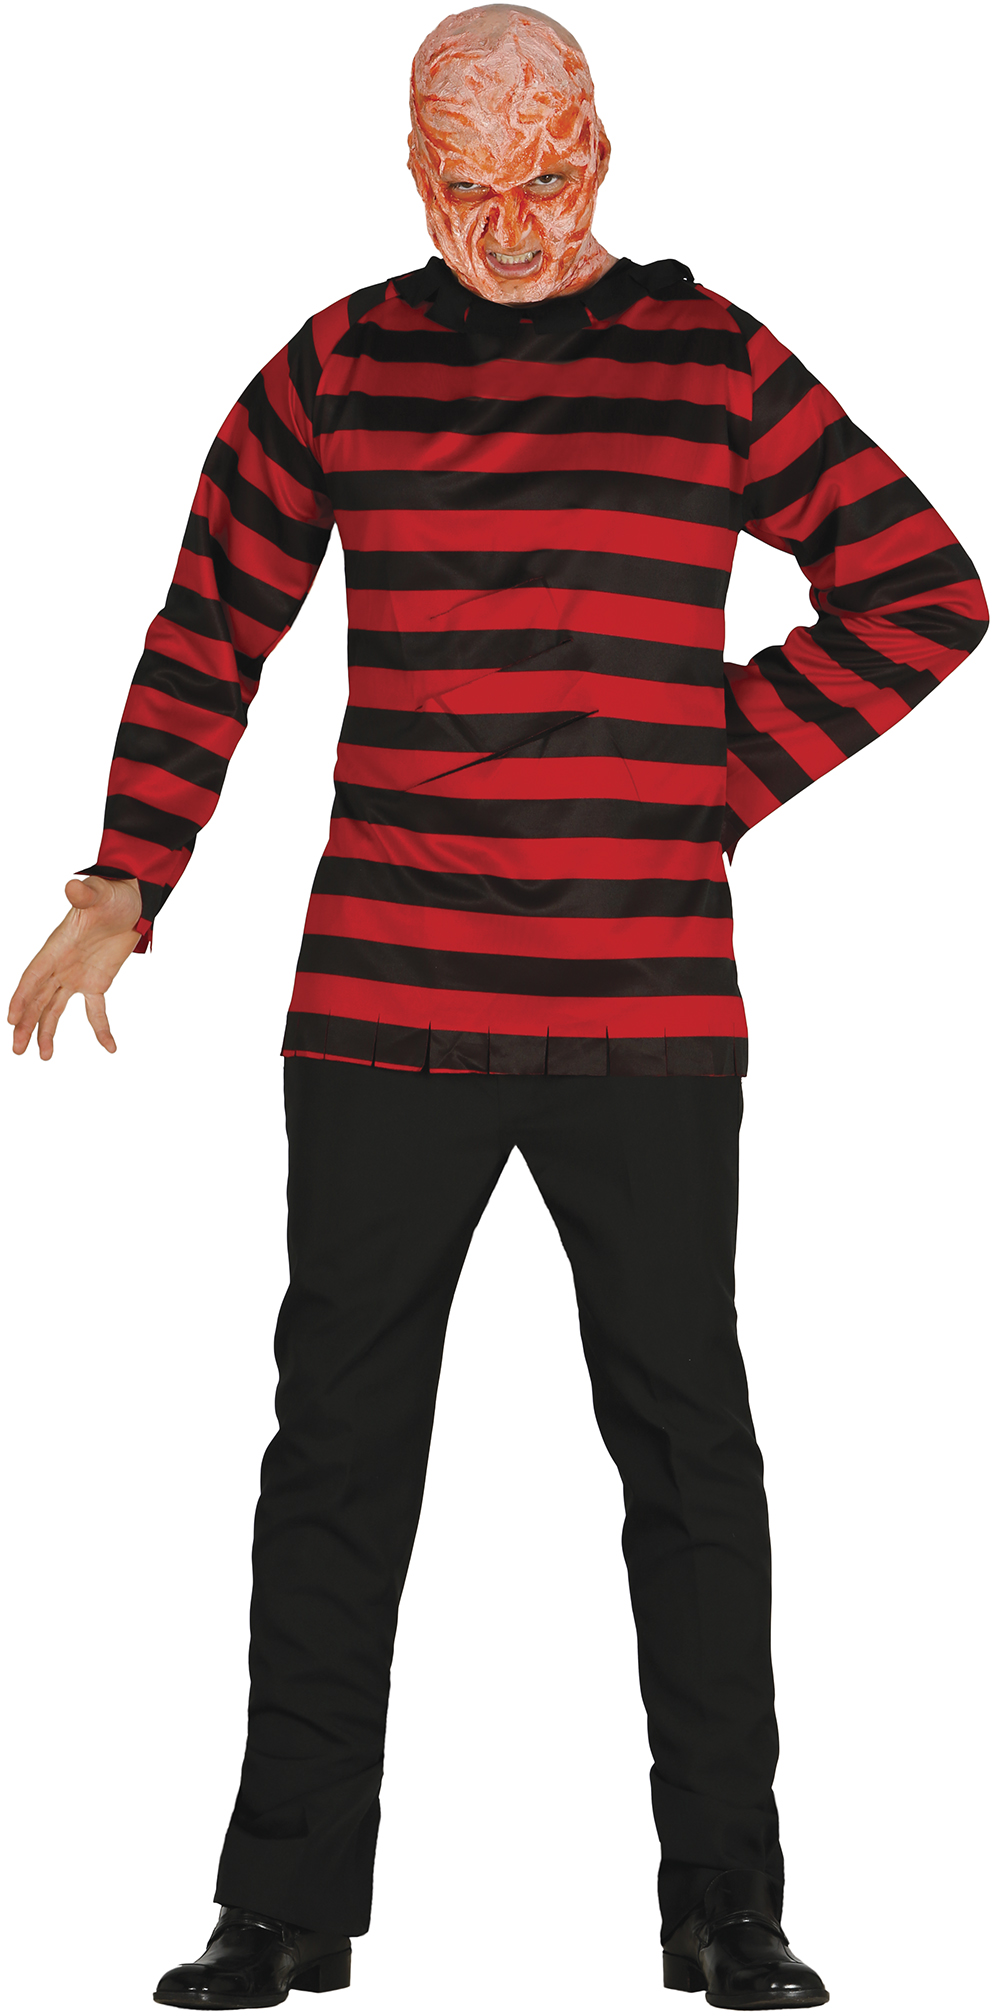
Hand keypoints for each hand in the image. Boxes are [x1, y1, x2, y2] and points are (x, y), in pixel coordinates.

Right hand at [8, 875, 142, 1059]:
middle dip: (26, 1024)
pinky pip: (96, 1011)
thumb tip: (73, 886)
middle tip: (17, 1049)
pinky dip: (101, 1029)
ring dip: (47, 1031)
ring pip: (55, 1008)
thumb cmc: (112, 894)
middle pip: (38, 998)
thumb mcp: (99, 893)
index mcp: (56, 946)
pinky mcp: (97, 982)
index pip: (34, 975)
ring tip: (43, 1057)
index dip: (23, 997)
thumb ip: (85, 894)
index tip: (12, 1019)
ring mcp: (76, 975)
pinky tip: (110, 1047)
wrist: (132, 900)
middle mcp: (61, 964)